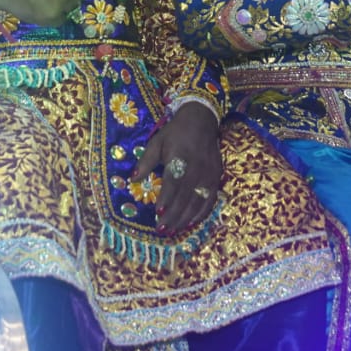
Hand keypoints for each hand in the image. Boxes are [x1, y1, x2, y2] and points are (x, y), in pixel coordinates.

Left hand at [131, 102, 220, 234]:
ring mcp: (208, 174)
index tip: (158, 213)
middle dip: (173, 215)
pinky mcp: (216, 177)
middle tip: (162, 229)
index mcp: (180, 158)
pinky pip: (211, 199)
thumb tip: (134, 179)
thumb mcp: (157, 142)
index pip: (174, 182)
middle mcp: (196, 168)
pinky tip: (192, 222)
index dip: (167, 198)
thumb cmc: (175, 132)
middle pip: (185, 196)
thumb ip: (146, 161)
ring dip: (185, 218)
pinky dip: (202, 213)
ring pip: (198, 201)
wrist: (202, 120)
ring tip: (174, 230)